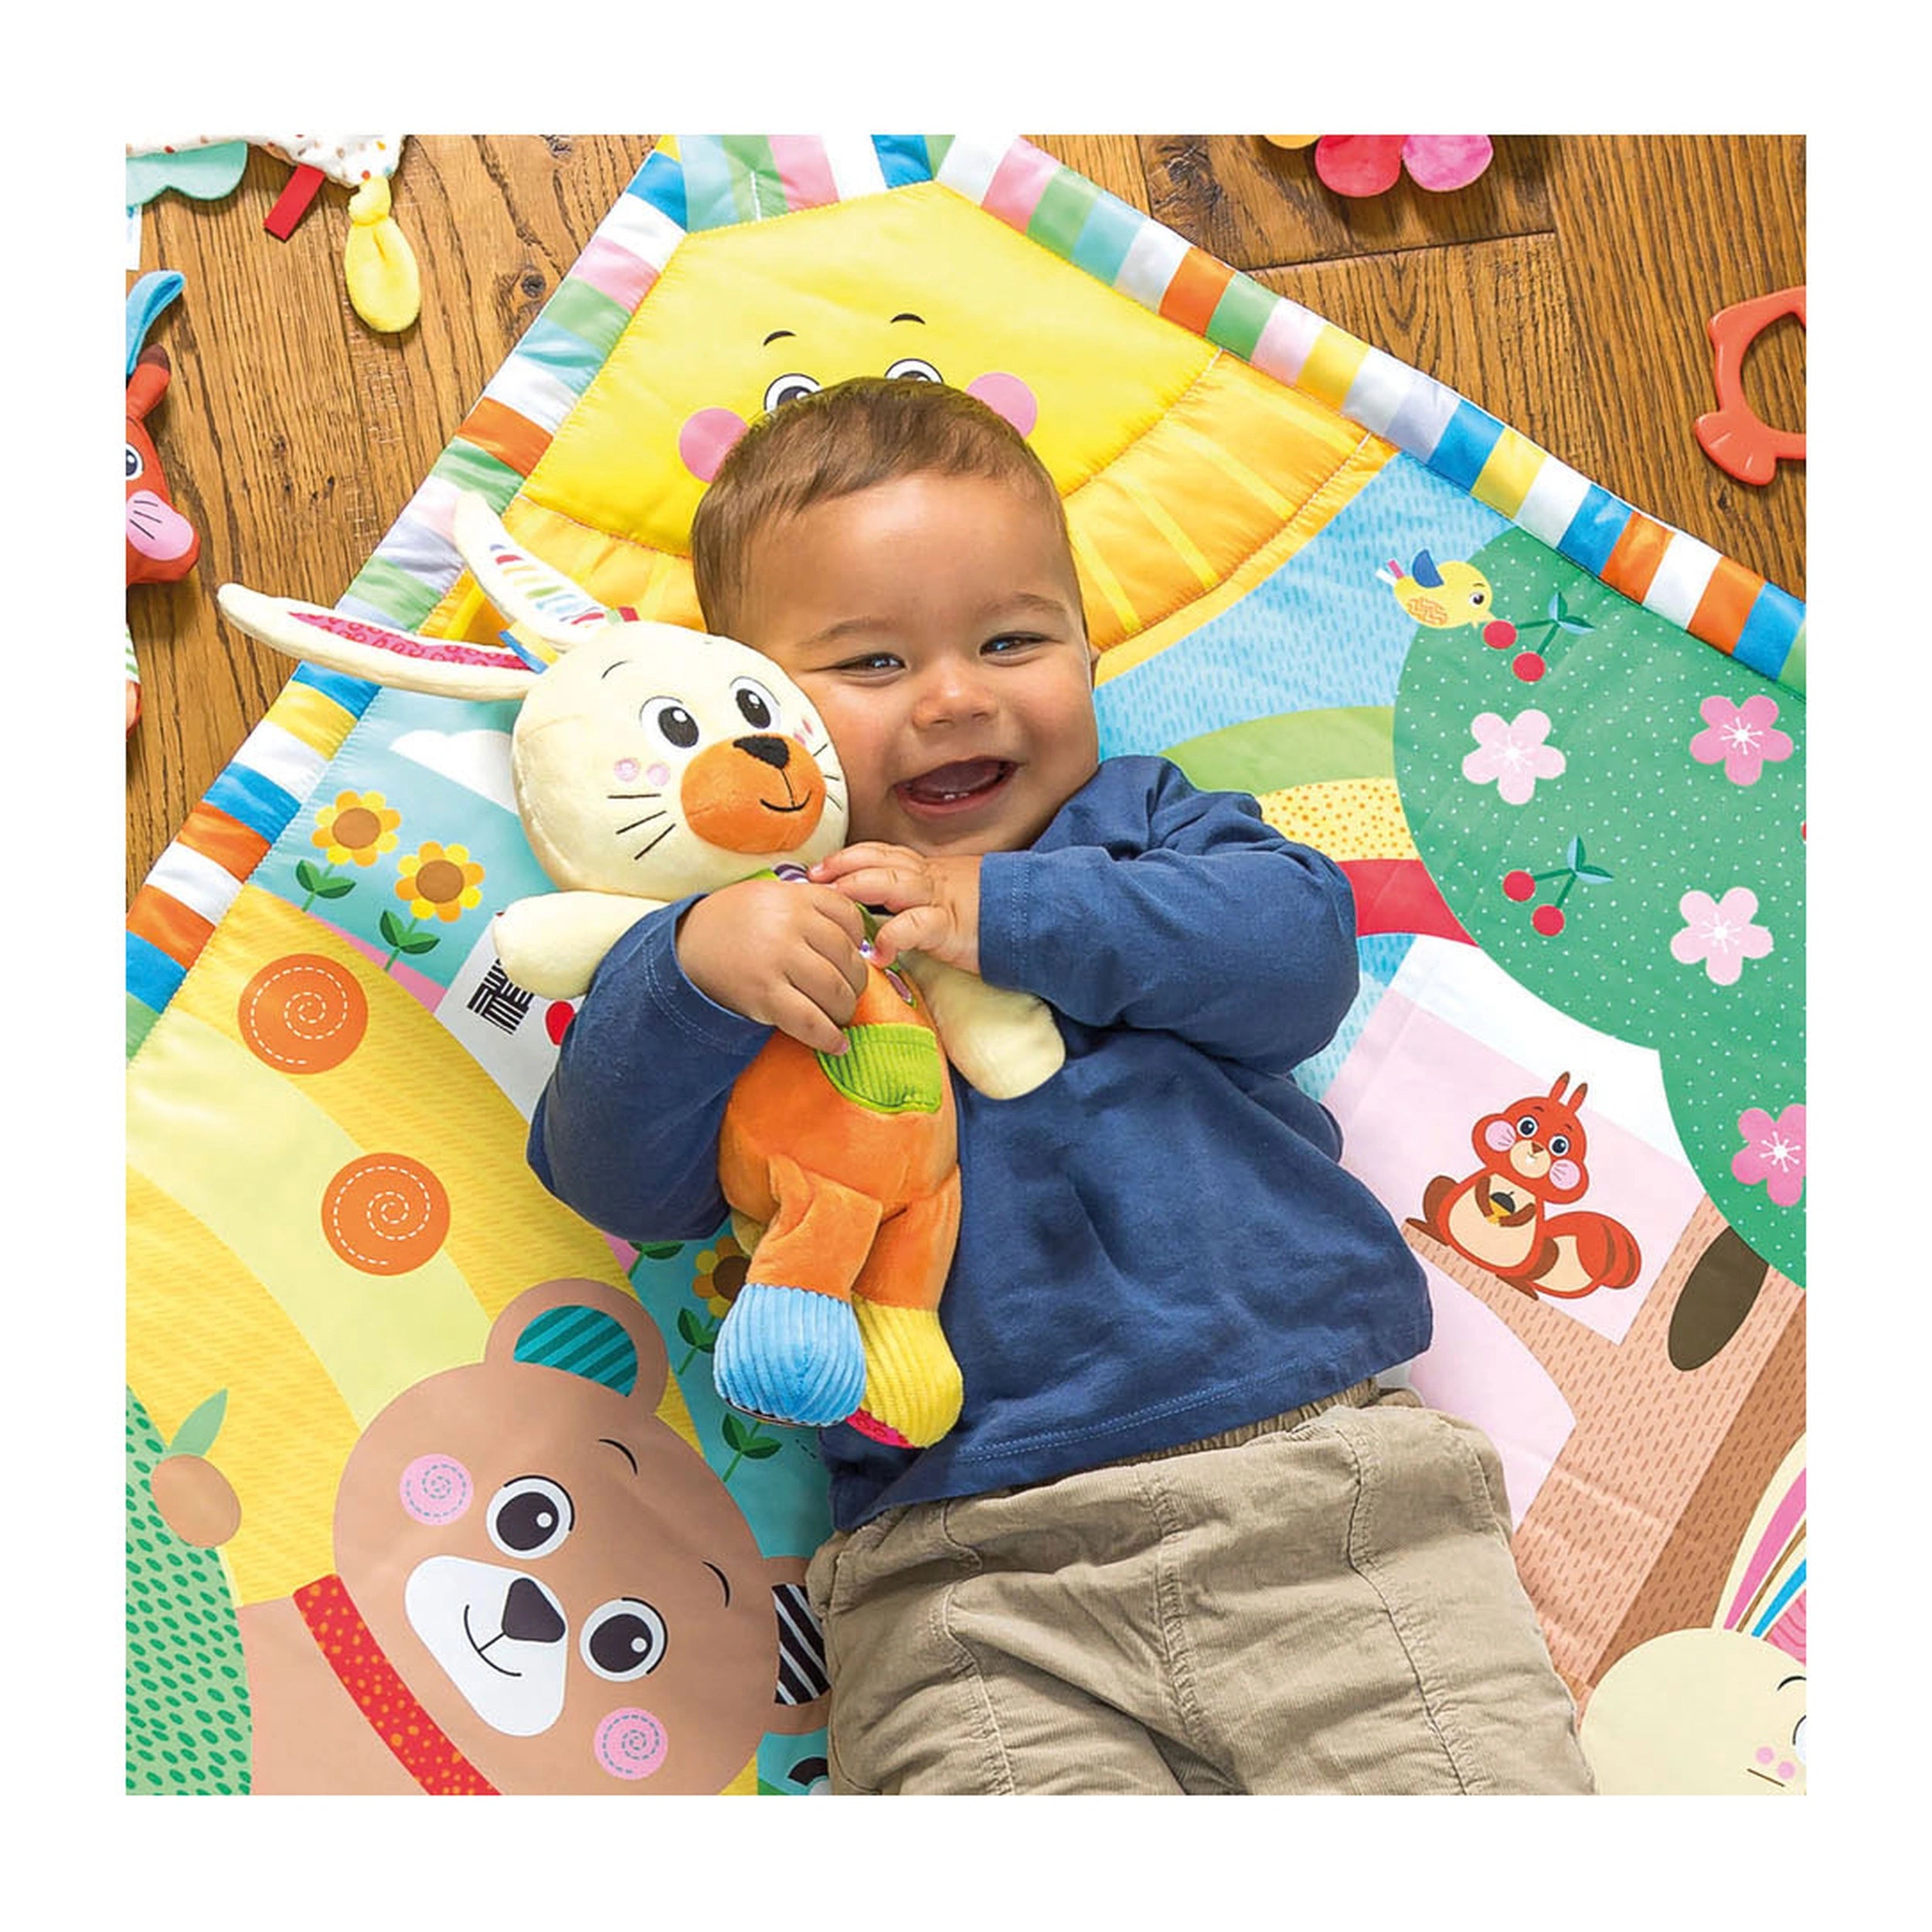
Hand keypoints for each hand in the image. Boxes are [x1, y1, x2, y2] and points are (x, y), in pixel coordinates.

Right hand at [676, 876, 870, 1055]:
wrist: (684, 948)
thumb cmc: (732, 923)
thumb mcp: (768, 896)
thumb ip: (808, 905)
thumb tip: (856, 937)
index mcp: (795, 896)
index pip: (850, 917)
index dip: (858, 942)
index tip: (850, 958)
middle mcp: (790, 923)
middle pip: (848, 960)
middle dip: (855, 984)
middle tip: (846, 995)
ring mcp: (778, 958)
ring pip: (836, 992)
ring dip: (844, 1011)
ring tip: (837, 1018)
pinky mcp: (765, 994)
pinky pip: (811, 1021)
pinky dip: (829, 1038)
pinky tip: (837, 1045)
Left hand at [810, 844, 981, 974]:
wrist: (1032, 917)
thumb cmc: (985, 913)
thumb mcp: (944, 898)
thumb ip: (914, 900)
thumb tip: (876, 911)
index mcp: (924, 870)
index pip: (879, 854)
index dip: (846, 857)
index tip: (817, 869)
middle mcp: (928, 877)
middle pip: (879, 860)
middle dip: (842, 866)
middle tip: (813, 879)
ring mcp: (939, 898)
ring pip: (894, 882)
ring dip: (859, 887)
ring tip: (833, 901)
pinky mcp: (951, 925)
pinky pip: (918, 925)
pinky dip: (895, 936)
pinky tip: (878, 952)